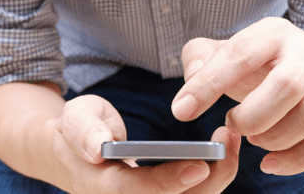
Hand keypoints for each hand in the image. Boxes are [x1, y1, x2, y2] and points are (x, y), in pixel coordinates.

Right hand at [52, 95, 240, 192]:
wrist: (76, 154)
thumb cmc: (79, 130)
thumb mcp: (74, 117)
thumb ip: (83, 129)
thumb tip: (98, 146)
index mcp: (99, 186)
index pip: (137, 191)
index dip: (169, 183)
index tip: (199, 165)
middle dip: (209, 180)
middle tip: (227, 141)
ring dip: (218, 178)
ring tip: (230, 140)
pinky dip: (213, 177)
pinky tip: (224, 150)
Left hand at [172, 17, 303, 175]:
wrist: (294, 65)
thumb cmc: (253, 63)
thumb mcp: (221, 50)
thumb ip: (198, 59)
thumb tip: (191, 82)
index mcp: (271, 34)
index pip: (238, 55)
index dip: (208, 84)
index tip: (181, 111)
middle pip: (287, 85)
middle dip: (252, 116)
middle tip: (231, 124)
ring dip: (275, 138)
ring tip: (254, 139)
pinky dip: (294, 159)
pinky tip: (270, 162)